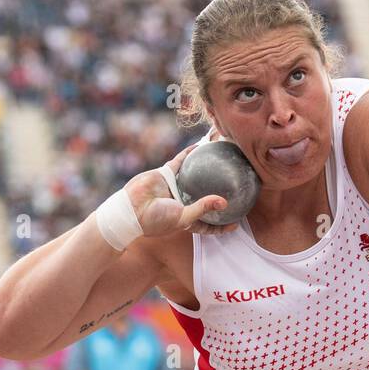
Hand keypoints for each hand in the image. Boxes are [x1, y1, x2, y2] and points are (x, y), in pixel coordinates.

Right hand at [124, 141, 240, 238]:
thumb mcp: (183, 218)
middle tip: (235, 183)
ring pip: (195, 175)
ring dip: (206, 166)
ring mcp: (175, 187)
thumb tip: (225, 203)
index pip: (208, 224)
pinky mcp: (166, 174)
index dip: (222, 225)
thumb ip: (203, 208)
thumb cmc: (157, 220)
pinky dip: (190, 153)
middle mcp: (183, 202)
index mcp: (188, 218)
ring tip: (221, 157)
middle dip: (219, 191)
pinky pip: (181, 162)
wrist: (131, 210)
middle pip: (205, 196)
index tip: (237, 221)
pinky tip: (202, 145)